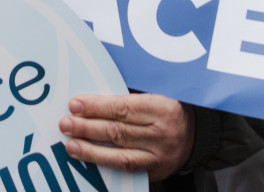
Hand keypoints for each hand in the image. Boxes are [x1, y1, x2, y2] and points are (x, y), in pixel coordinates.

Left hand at [59, 93, 194, 180]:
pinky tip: (87, 159)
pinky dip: (105, 164)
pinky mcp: (155, 171)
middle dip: (88, 127)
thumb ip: (130, 96)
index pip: (124, 107)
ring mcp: (159, 156)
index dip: (97, 106)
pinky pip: (126, 169)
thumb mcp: (157, 93)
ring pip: (120, 154)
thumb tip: (92, 98)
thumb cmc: (169, 109)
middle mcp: (162, 133)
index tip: (76, 104)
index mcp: (163, 108)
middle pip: (118, 131)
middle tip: (65, 123)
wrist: (198, 135)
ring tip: (70, 144)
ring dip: (91, 149)